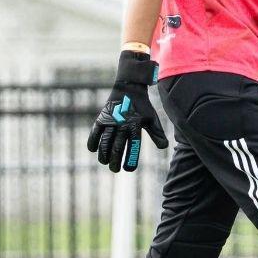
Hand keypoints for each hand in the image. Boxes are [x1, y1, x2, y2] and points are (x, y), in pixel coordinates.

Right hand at [87, 50, 168, 171]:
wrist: (129, 88)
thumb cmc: (142, 107)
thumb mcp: (152, 119)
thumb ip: (157, 134)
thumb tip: (164, 147)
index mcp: (135, 126)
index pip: (133, 146)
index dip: (130, 159)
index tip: (129, 169)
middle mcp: (122, 125)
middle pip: (117, 147)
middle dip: (115, 160)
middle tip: (115, 169)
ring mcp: (111, 121)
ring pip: (105, 142)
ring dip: (104, 154)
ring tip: (105, 162)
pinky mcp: (102, 118)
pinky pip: (95, 132)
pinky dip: (93, 141)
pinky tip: (93, 150)